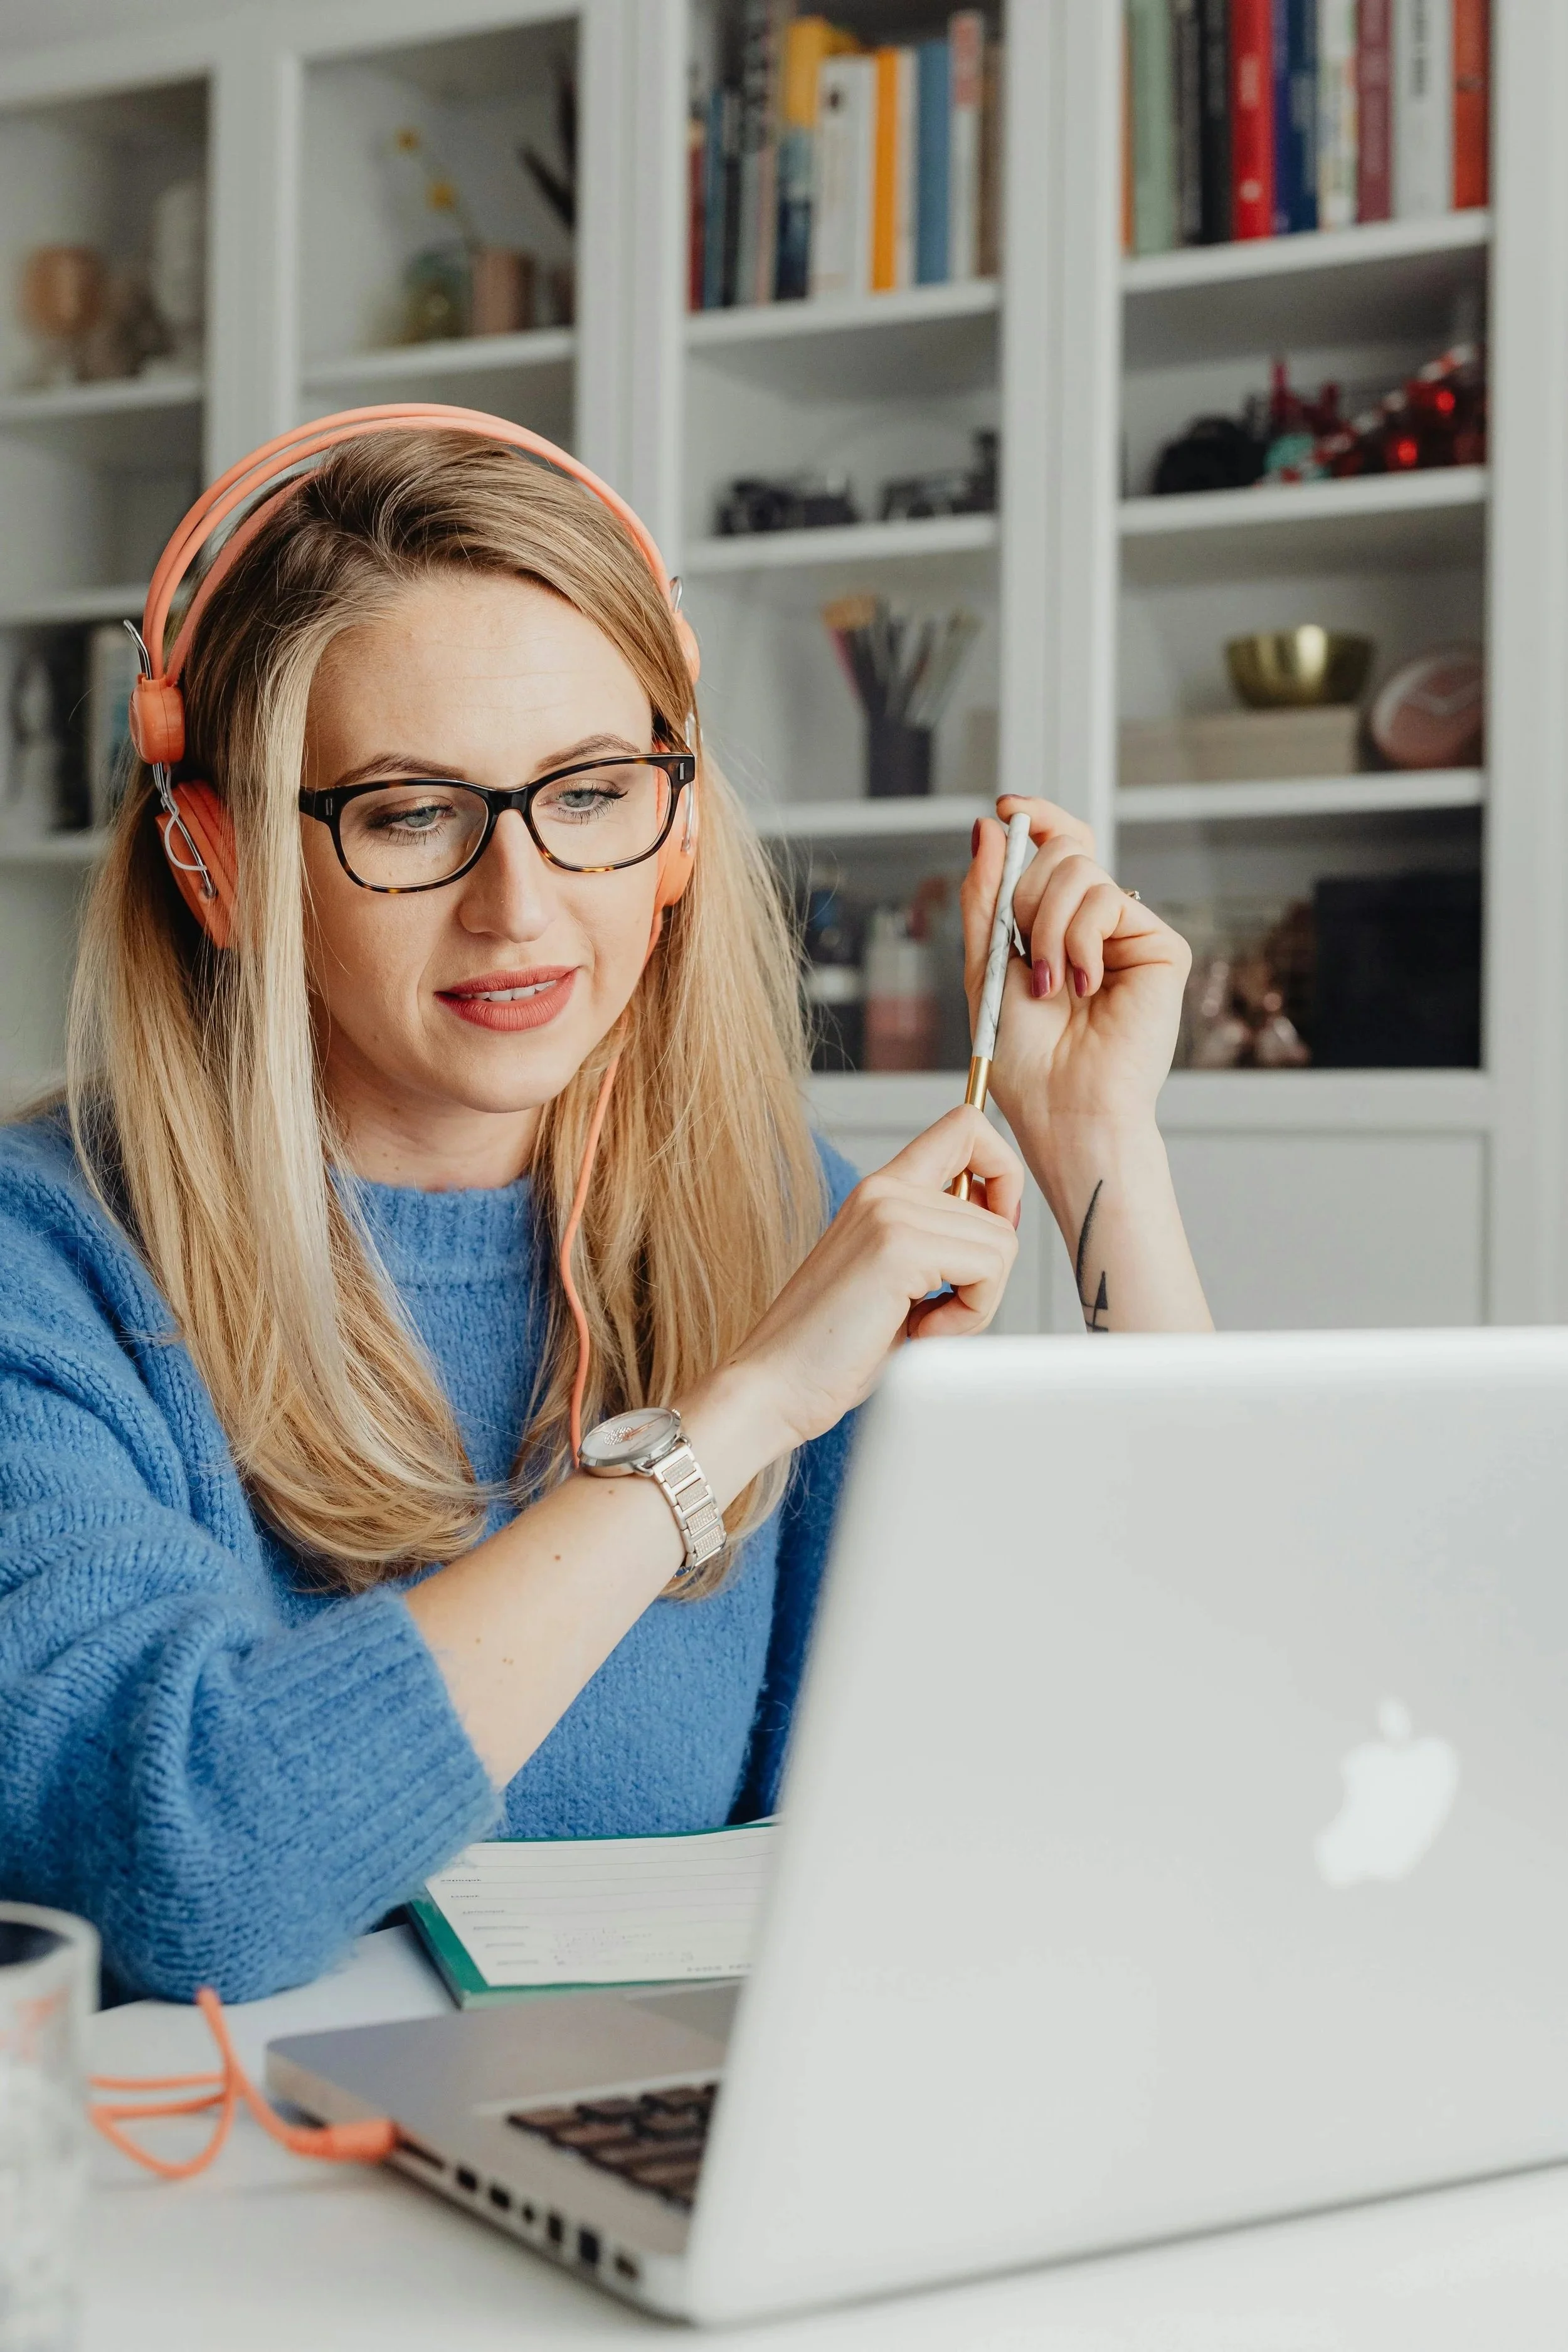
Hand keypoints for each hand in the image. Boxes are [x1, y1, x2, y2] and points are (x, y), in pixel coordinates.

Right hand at [724, 1108, 1021, 1453]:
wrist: (775, 1385)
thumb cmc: (834, 1348)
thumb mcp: (895, 1279)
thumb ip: (939, 1242)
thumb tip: (1002, 1226)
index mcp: (881, 1190)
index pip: (966, 1127)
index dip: (1002, 1172)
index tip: (992, 1229)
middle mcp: (885, 1189)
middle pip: (998, 1211)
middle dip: (985, 1278)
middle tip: (931, 1315)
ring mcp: (889, 1212)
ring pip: (1001, 1243)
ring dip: (977, 1301)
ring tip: (920, 1325)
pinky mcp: (898, 1247)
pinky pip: (989, 1269)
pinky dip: (970, 1315)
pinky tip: (919, 1332)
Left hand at [961, 796, 1190, 1141]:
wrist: (1064, 1106)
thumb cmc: (1026, 1058)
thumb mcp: (986, 965)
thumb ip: (985, 897)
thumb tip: (988, 826)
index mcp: (1058, 927)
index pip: (1056, 849)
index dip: (1037, 818)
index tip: (1006, 807)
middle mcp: (1098, 925)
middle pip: (1063, 851)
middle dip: (1026, 895)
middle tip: (1026, 954)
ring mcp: (1130, 933)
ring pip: (1080, 869)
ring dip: (1047, 926)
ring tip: (1051, 984)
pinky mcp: (1161, 947)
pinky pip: (1109, 899)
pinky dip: (1079, 938)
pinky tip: (1084, 984)